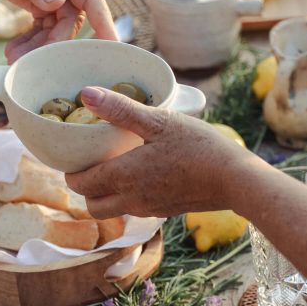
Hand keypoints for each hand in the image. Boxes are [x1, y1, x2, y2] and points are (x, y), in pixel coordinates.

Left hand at [0, 0, 116, 61]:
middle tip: (31, 59)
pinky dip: (31, 42)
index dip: (103, 20)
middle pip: (72, 20)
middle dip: (54, 42)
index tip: (111, 43)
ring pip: (57, 29)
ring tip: (14, 58)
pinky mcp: (44, 5)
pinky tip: (15, 50)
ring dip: (39, 46)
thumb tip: (59, 1)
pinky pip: (44, 29)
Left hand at [65, 87, 250, 217]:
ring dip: (106, 195)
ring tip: (116, 167)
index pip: (80, 184)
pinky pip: (136, 208)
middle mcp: (131, 200)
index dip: (71, 171)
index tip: (74, 154)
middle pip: (92, 205)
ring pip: (113, 210)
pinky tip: (144, 174)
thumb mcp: (159, 121)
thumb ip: (120, 109)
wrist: (235, 180)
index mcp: (123, 177)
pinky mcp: (166, 212)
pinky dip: (129, 196)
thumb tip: (86, 94)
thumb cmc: (199, 147)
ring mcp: (149, 209)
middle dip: (85, 188)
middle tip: (92, 163)